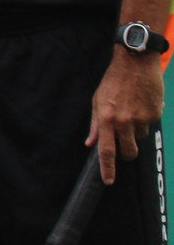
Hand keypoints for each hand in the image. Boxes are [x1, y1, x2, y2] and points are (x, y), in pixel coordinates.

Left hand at [88, 48, 164, 184]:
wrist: (135, 63)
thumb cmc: (113, 81)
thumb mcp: (98, 101)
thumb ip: (95, 124)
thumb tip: (89, 143)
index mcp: (106, 119)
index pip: (106, 150)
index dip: (107, 168)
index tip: (108, 181)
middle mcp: (124, 122)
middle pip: (128, 151)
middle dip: (127, 154)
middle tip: (125, 146)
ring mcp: (141, 119)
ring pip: (140, 137)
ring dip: (136, 131)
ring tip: (132, 110)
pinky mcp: (155, 114)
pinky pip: (150, 124)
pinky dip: (146, 118)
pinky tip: (141, 103)